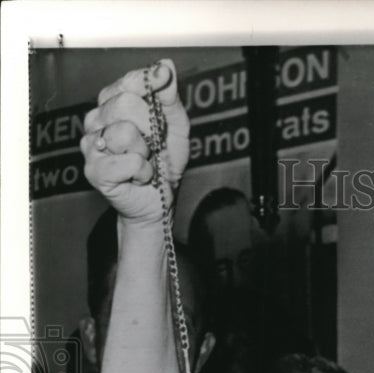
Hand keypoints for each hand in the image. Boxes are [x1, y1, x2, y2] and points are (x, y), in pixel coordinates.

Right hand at [80, 60, 189, 225]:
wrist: (160, 200)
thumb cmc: (165, 160)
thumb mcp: (176, 126)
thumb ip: (169, 96)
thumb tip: (164, 65)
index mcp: (114, 102)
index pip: (130, 81)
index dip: (151, 92)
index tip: (161, 105)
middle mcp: (97, 119)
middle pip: (126, 103)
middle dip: (151, 127)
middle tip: (153, 145)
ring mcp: (92, 144)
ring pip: (123, 133)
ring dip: (146, 153)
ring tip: (144, 160)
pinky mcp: (94, 170)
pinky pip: (127, 162)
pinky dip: (143, 172)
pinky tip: (139, 176)